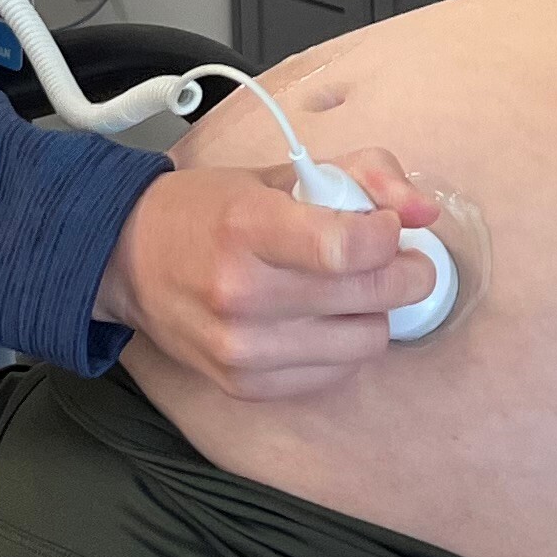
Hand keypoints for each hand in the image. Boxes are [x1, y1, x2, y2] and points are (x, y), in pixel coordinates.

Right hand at [95, 150, 441, 398]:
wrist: (127, 260)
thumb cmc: (212, 209)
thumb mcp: (284, 171)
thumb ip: (366, 175)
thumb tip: (428, 211)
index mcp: (249, 227)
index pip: (349, 247)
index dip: (390, 235)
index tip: (389, 226)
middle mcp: (242, 293)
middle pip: (370, 296)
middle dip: (404, 272)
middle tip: (396, 258)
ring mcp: (242, 348)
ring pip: (365, 342)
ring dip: (375, 313)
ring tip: (352, 290)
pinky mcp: (244, 385)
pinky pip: (336, 374)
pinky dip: (344, 346)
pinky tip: (323, 320)